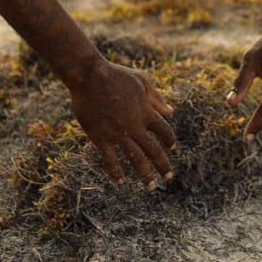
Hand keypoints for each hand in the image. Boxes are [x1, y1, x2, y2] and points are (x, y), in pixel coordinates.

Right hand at [69, 59, 175, 187]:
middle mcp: (134, 126)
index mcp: (146, 111)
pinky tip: (121, 182)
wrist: (89, 76)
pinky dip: (116, 172)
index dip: (170, 140)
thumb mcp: (141, 81)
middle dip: (162, 165)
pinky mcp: (100, 137)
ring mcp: (117, 133)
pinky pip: (110, 160)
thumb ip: (156, 99)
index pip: (164, 131)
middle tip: (168, 177)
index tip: (172, 147)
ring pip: (135, 159)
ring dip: (145, 174)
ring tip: (151, 186)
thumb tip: (170, 112)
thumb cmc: (116, 75)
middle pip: (153, 150)